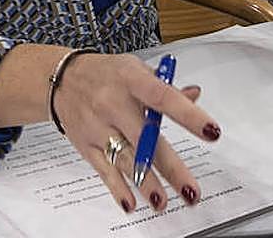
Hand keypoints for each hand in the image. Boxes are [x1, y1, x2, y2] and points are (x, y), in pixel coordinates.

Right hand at [52, 52, 221, 212]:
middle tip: (190, 189)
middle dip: (170, 167)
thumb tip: (194, 95)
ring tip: (162, 202)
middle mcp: (113, 104)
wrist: (62, 79)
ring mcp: (98, 126)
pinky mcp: (86, 145)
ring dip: (145, 183)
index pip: (164, 97)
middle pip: (145, 138)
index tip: (210, 131)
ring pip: (125, 158)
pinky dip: (118, 188)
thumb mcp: (136, 69)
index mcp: (132, 80)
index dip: (188, 115)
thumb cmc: (105, 73)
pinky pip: (104, 170)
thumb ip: (165, 86)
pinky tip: (131, 202)